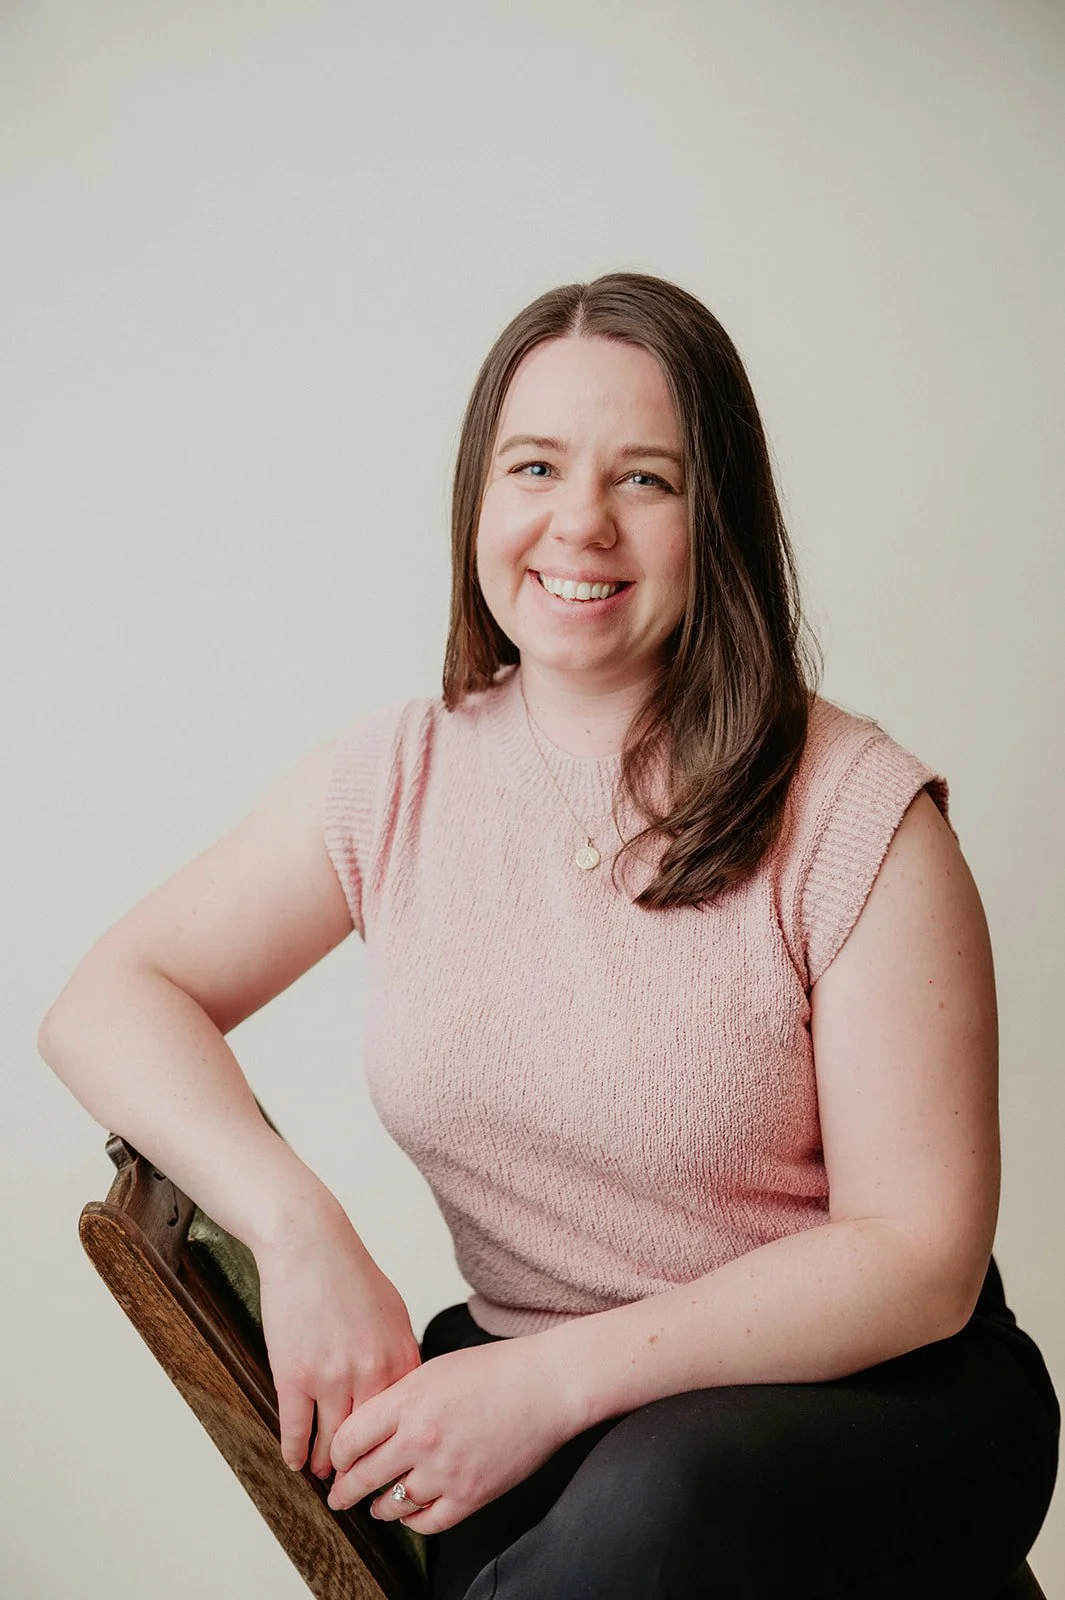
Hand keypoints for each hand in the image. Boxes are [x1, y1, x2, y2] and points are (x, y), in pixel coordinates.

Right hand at [255, 1199, 421, 1477]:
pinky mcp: (294, 1376)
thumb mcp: (392, 1312)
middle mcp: (371, 1373)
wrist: (308, 1244)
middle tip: (357, 1484)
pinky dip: (294, 1450)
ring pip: (331, 1442)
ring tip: (324, 1474)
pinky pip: (295, 1429)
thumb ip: (400, 1353)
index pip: (404, 1421)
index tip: (391, 1463)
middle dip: (363, 1467)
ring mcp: (331, 1378)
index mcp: (399, 1357)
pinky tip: (294, 1460)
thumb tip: (403, 1387)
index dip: (397, 1448)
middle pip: (370, 1441)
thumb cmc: (349, 1273)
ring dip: (326, 1463)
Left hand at [327, 1334, 578, 1532]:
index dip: (337, 1454)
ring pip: (391, 1504)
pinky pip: (426, 1522)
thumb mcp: (435, 1369)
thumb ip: (400, 1397)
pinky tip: (407, 1513)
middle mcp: (420, 1438)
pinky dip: (411, 1521)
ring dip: (377, 1508)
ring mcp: (445, 1471)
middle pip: (363, 1476)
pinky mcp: (470, 1495)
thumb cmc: (496, 1370)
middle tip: (338, 1495)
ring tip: (373, 1506)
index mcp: (408, 1400)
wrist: (547, 1385)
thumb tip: (369, 1424)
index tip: (336, 1459)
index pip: (349, 1439)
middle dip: (344, 1489)